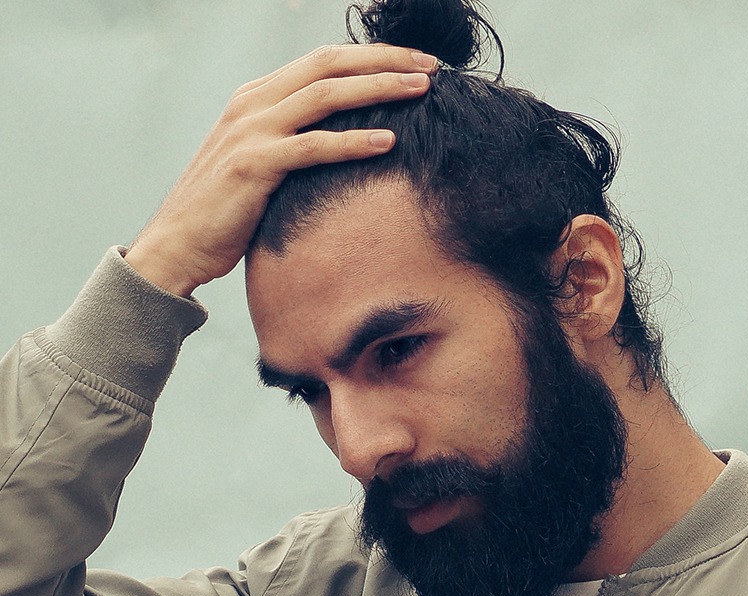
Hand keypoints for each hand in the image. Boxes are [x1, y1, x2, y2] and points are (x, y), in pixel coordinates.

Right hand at [125, 45, 435, 295]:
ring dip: (378, 89)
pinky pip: (312, 147)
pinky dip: (351, 143)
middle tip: (430, 67)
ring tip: (421, 91)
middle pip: (329, 65)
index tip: (412, 64)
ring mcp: (250, 131)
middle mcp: (253, 103)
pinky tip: (387, 143)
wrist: (176, 244)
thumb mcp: (258, 164)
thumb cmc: (224, 212)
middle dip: (384, 61)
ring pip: (325, 95)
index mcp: (256, 98)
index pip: (322, 61)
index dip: (371, 58)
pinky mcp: (253, 165)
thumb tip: (338, 145)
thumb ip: (291, 143)